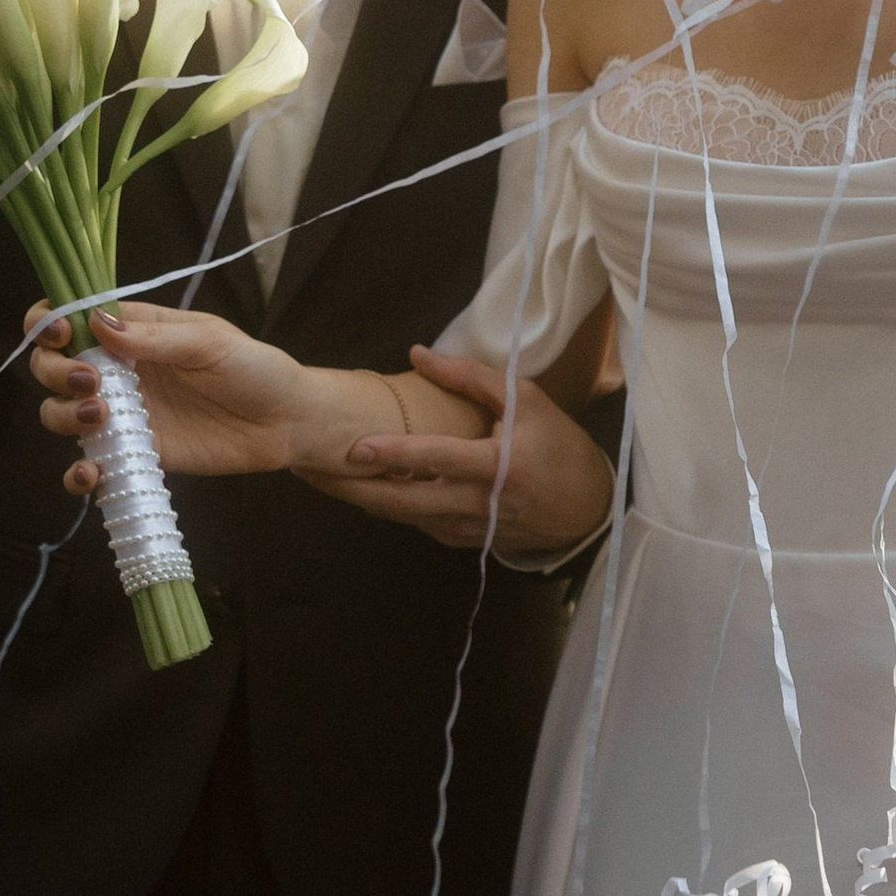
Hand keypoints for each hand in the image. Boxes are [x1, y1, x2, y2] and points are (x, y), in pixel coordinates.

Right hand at [29, 299, 318, 482]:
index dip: (48, 323)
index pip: (69, 317)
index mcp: (132, 331)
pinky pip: (91, 465)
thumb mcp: (208, 342)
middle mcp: (117, 370)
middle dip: (53, 371)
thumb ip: (153, 337)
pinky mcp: (134, 455)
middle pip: (51, 366)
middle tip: (90, 382)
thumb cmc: (254, 369)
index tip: (60, 336)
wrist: (285, 424)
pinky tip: (93, 475)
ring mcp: (122, 415)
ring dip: (63, 415)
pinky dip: (78, 475)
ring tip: (102, 417)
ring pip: (59, 413)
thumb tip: (95, 323)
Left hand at [322, 347, 616, 559]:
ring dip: (360, 499)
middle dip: (351, 488)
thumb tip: (418, 353)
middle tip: (308, 469)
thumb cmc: (559, 447)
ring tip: (319, 478)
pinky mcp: (464, 541)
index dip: (395, 454)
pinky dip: (388, 507)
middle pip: (403, 501)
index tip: (355, 447)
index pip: (436, 458)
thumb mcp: (527, 401)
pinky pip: (417, 523)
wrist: (587, 509)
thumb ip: (471, 377)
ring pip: (403, 516)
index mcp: (498, 465)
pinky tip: (360, 489)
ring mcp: (469, 528)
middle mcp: (478, 503)